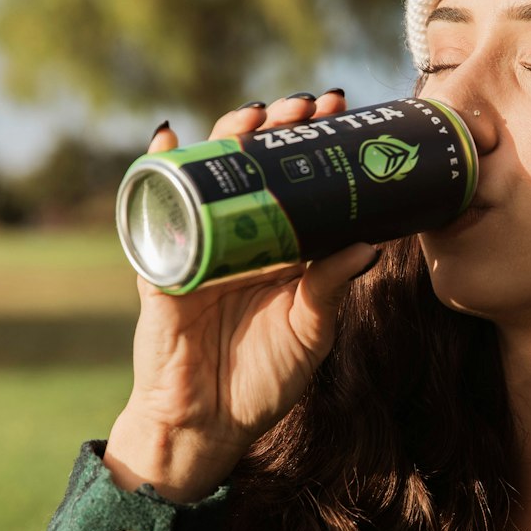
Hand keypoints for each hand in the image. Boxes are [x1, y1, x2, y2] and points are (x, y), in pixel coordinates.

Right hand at [104, 90, 377, 501]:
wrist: (208, 425)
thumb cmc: (262, 379)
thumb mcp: (310, 331)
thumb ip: (334, 288)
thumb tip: (374, 243)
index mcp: (280, 248)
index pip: (298, 180)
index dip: (315, 142)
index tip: (341, 110)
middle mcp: (240, 237)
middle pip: (255, 165)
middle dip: (277, 128)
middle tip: (307, 104)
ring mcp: (199, 244)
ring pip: (210, 175)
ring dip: (227, 138)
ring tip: (252, 117)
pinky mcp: (162, 264)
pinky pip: (156, 211)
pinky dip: (159, 172)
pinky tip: (168, 142)